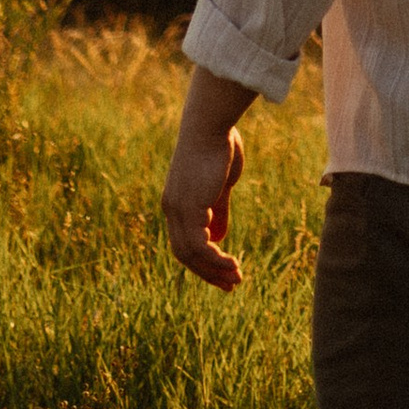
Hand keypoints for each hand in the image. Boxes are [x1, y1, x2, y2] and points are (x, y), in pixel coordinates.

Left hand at [161, 118, 246, 289]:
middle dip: (208, 272)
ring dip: (214, 270)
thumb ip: (217, 209)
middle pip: (185, 253)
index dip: (203, 260)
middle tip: (231, 284)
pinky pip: (200, 246)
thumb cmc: (219, 145)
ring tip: (236, 278)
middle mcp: (172, 208)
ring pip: (191, 254)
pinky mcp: (188, 208)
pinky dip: (215, 259)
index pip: (185, 241)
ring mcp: (177, 209)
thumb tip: (219, 236)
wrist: (211, 123)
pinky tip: (233, 263)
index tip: (225, 271)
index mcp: (177, 202)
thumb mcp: (220, 183)